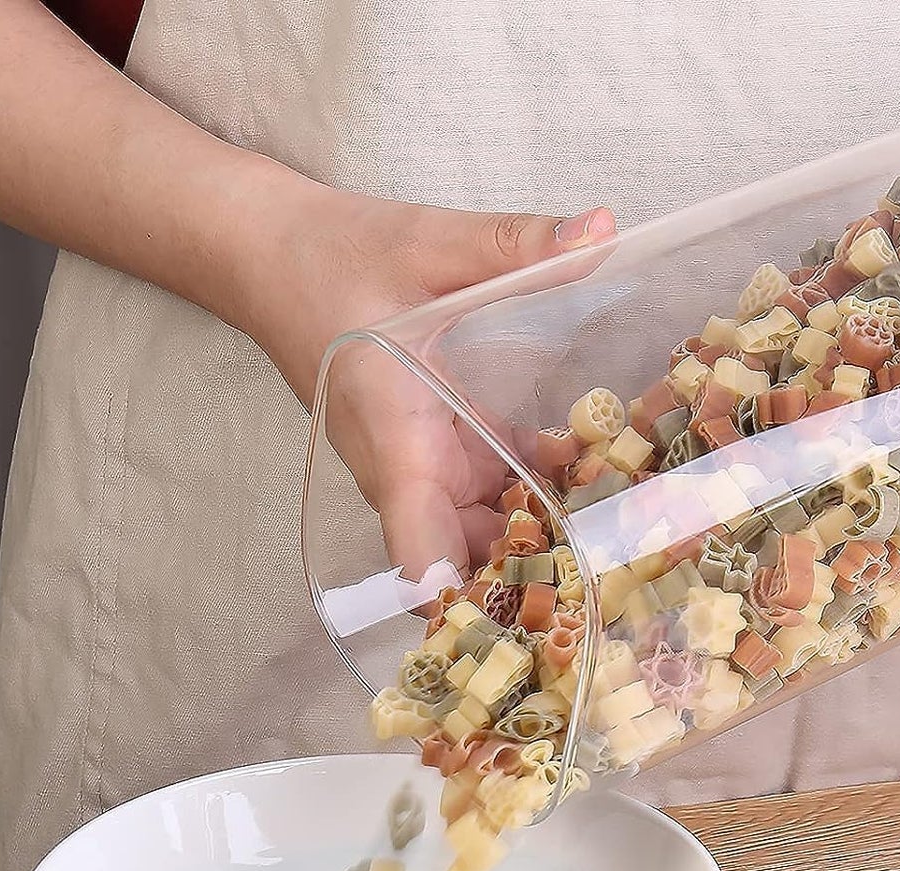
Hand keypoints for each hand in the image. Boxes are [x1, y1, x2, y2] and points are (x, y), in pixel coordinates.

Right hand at [238, 175, 615, 580]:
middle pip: (470, 561)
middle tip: (626, 567)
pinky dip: (539, 492)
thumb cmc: (332, 257)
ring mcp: (424, 467)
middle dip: (535, 575)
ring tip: (630, 525)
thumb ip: (515, 245)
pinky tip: (601, 473)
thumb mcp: (429, 244)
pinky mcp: (439, 450)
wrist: (270, 258)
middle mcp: (409, 473)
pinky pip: (494, 492)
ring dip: (546, 534)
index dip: (471, 597)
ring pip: (487, 532)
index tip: (534, 612)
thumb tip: (604, 229)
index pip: (423, 556)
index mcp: (397, 443)